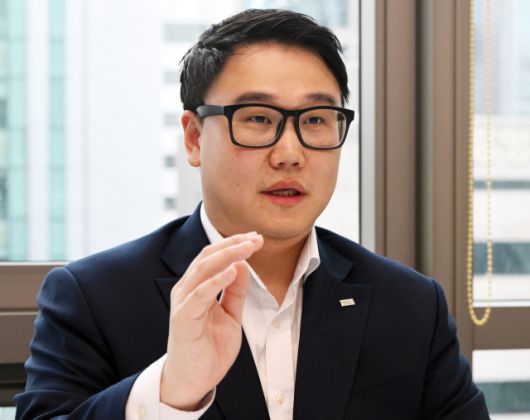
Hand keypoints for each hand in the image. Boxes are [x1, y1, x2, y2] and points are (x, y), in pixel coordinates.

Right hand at [160, 232, 262, 409]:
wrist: (193, 381)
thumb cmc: (209, 347)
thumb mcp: (230, 315)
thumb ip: (235, 291)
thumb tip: (243, 264)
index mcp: (197, 287)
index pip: (213, 256)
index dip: (234, 244)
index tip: (257, 237)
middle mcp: (186, 290)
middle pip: (208, 256)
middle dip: (233, 244)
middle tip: (256, 238)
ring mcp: (183, 303)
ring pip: (203, 269)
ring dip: (227, 256)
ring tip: (248, 247)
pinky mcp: (183, 319)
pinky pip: (199, 295)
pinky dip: (216, 281)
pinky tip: (233, 271)